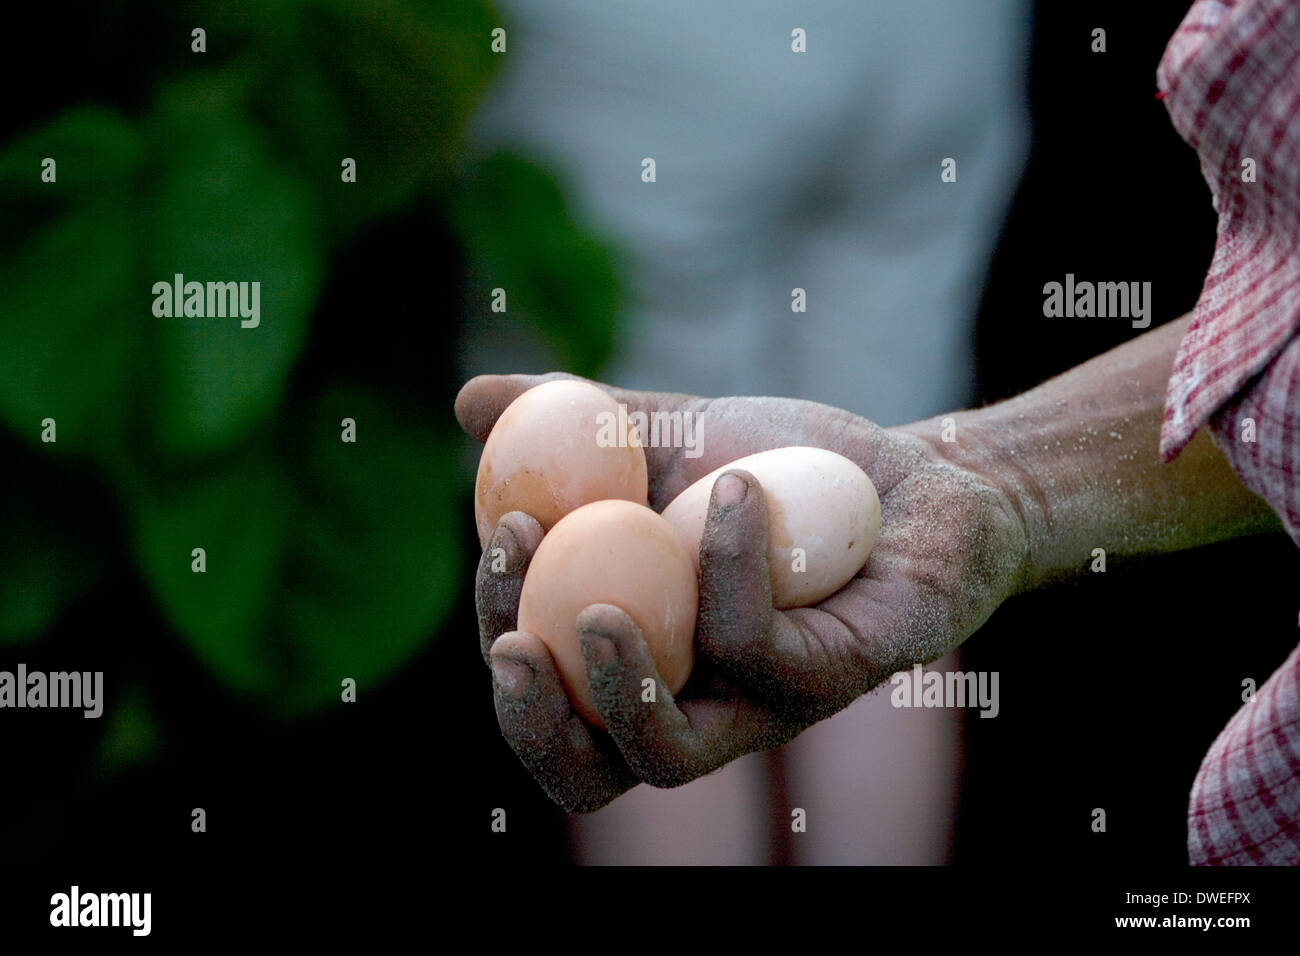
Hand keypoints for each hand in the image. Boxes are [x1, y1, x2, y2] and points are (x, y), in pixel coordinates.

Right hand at [457, 373, 1029, 811]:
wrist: (908, 475)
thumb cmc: (781, 470)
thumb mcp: (670, 437)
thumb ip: (579, 427)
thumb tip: (469, 403)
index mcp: (639, 659)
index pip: (547, 693)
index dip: (502, 639)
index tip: (503, 536)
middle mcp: (693, 704)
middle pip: (587, 767)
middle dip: (531, 721)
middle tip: (512, 643)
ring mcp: (763, 706)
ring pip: (669, 754)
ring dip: (615, 687)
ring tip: (593, 607)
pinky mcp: (836, 677)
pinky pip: (758, 650)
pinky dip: (728, 571)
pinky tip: (731, 492)